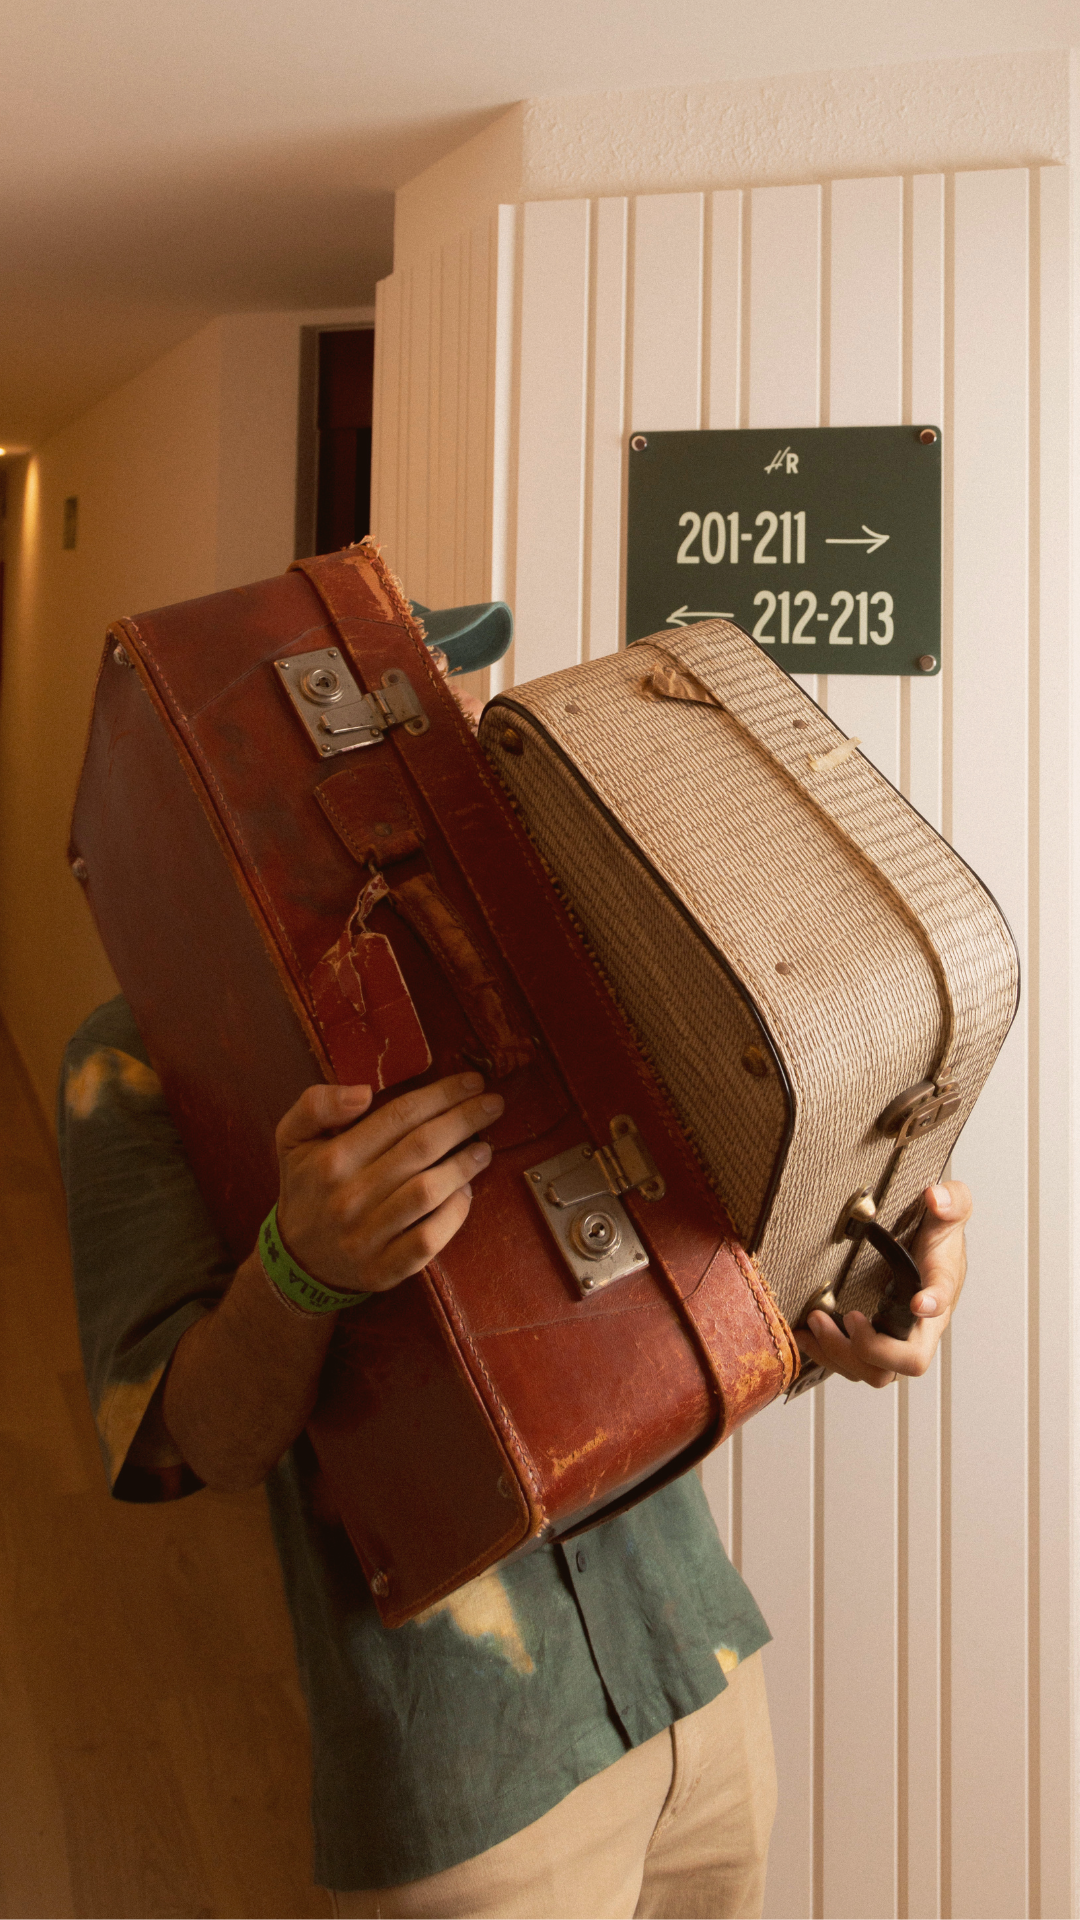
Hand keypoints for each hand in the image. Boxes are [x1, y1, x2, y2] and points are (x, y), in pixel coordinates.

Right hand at [275, 1072, 503, 1294]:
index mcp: (331, 1159)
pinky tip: (466, 1191)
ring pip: (428, 1191)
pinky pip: (429, 1238)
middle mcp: (348, 1196)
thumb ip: (316, 1105)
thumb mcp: (292, 1138)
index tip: (470, 1082)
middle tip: (492, 1104)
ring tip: (484, 1147)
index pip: (398, 1116)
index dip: (440, 1096)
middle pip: (420, 1148)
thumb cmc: (307, 1188)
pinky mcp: (385, 1268)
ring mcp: (367, 1236)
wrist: (298, 1260)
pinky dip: (454, 1213)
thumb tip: (362, 1093)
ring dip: (464, 1165)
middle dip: (464, 1120)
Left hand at [794, 1181, 970, 1387]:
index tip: (917, 1303)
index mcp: (941, 1290)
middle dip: (872, 1346)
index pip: (943, 1302)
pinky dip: (825, 1355)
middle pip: (908, 1361)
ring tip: (815, 1321)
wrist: (924, 1251)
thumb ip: (952, 1201)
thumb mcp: (949, 1210)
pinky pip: (851, 1366)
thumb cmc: (937, 1236)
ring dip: (841, 1353)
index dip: (932, 1305)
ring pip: (874, 1371)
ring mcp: (896, 1340)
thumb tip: (937, 1197)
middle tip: (847, 1316)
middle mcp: (921, 1326)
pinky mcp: (871, 1345)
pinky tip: (804, 1335)